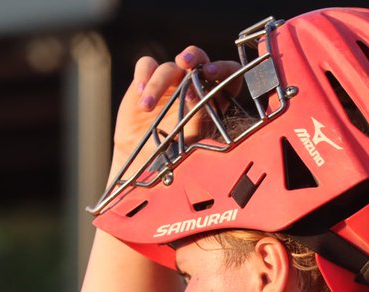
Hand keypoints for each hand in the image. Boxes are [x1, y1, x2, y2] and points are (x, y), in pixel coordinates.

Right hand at [110, 47, 241, 179]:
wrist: (143, 158)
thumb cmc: (174, 153)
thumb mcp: (191, 139)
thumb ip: (199, 118)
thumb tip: (200, 100)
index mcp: (214, 98)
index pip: (229, 75)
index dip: (224, 69)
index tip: (210, 74)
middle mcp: (194, 84)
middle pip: (201, 58)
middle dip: (195, 56)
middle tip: (185, 62)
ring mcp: (171, 80)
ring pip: (169, 67)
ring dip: (158, 84)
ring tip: (147, 108)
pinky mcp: (148, 78)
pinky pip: (147, 65)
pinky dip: (143, 75)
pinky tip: (140, 94)